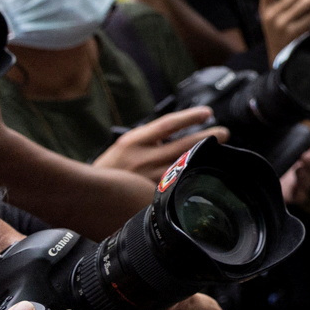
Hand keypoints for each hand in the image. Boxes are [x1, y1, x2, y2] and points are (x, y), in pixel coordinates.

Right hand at [94, 110, 224, 182]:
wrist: (87, 196)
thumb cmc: (109, 170)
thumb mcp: (124, 147)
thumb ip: (149, 139)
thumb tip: (179, 130)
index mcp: (133, 142)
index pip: (168, 124)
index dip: (190, 117)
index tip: (207, 113)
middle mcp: (143, 158)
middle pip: (183, 144)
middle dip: (207, 138)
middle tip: (223, 133)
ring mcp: (148, 178)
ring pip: (184, 163)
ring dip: (204, 155)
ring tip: (219, 150)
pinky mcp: (151, 195)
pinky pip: (177, 183)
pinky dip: (192, 175)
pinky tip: (205, 171)